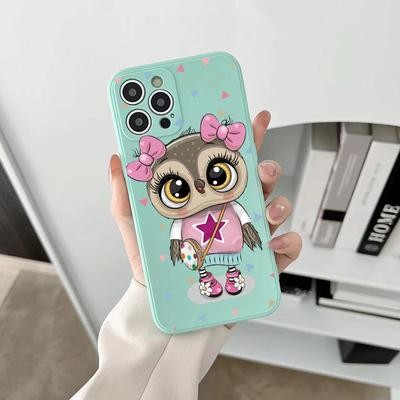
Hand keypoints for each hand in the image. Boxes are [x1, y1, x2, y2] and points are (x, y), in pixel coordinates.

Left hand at [109, 110, 301, 284]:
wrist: (162, 303)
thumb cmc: (152, 263)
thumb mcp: (135, 224)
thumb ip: (125, 193)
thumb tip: (118, 160)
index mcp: (207, 199)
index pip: (228, 164)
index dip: (242, 139)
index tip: (250, 120)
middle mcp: (231, 213)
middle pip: (258, 183)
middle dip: (267, 168)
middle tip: (260, 167)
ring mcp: (247, 237)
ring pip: (275, 210)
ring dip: (279, 204)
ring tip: (268, 208)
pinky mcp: (259, 264)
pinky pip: (285, 249)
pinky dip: (287, 244)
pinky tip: (273, 244)